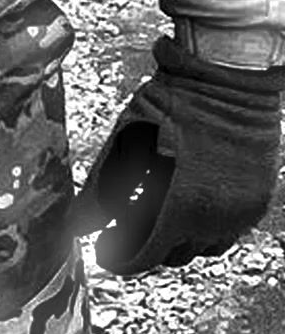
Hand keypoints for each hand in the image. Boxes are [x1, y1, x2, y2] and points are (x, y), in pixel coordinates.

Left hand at [74, 36, 282, 276]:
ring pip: (202, 247)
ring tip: (151, 214)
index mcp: (181, 209)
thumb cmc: (173, 102)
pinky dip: (202, 226)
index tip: (103, 250)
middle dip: (143, 245)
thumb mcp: (127, 143)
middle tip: (121, 225)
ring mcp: (240, 212)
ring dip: (175, 239)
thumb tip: (76, 226)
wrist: (226, 75)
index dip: (119, 258)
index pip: (145, 257)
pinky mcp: (256, 199)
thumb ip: (101, 191)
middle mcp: (215, 220)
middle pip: (172, 255)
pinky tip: (181, 203)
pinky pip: (226, 231)